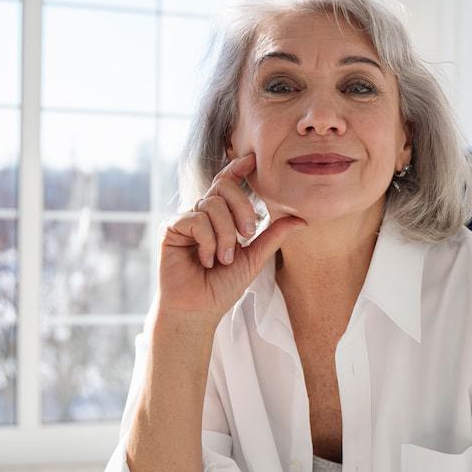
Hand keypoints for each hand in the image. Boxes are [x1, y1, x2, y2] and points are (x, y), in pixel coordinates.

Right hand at [158, 154, 304, 321]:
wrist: (198, 311)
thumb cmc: (221, 288)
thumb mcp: (254, 259)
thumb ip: (273, 237)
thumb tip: (302, 220)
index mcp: (218, 218)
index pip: (226, 183)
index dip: (237, 168)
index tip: (253, 160)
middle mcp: (200, 214)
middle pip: (222, 188)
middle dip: (241, 208)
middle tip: (248, 234)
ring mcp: (184, 221)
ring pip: (211, 205)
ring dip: (224, 235)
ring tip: (223, 260)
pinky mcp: (169, 229)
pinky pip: (195, 220)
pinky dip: (207, 241)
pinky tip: (206, 260)